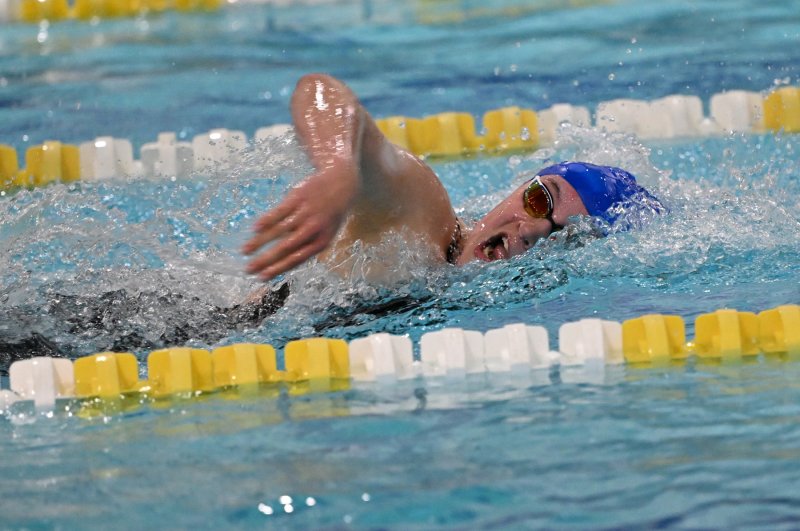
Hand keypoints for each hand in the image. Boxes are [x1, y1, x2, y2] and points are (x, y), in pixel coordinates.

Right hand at [242, 163, 357, 280]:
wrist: (341, 184)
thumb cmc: (329, 215)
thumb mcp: (326, 233)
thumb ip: (307, 247)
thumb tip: (283, 262)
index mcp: (321, 242)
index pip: (296, 260)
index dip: (277, 269)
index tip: (261, 277)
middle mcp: (313, 228)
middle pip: (285, 248)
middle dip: (265, 260)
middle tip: (249, 269)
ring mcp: (305, 212)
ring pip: (279, 230)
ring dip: (260, 242)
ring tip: (245, 250)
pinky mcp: (298, 197)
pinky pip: (279, 211)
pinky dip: (267, 220)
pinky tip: (255, 229)